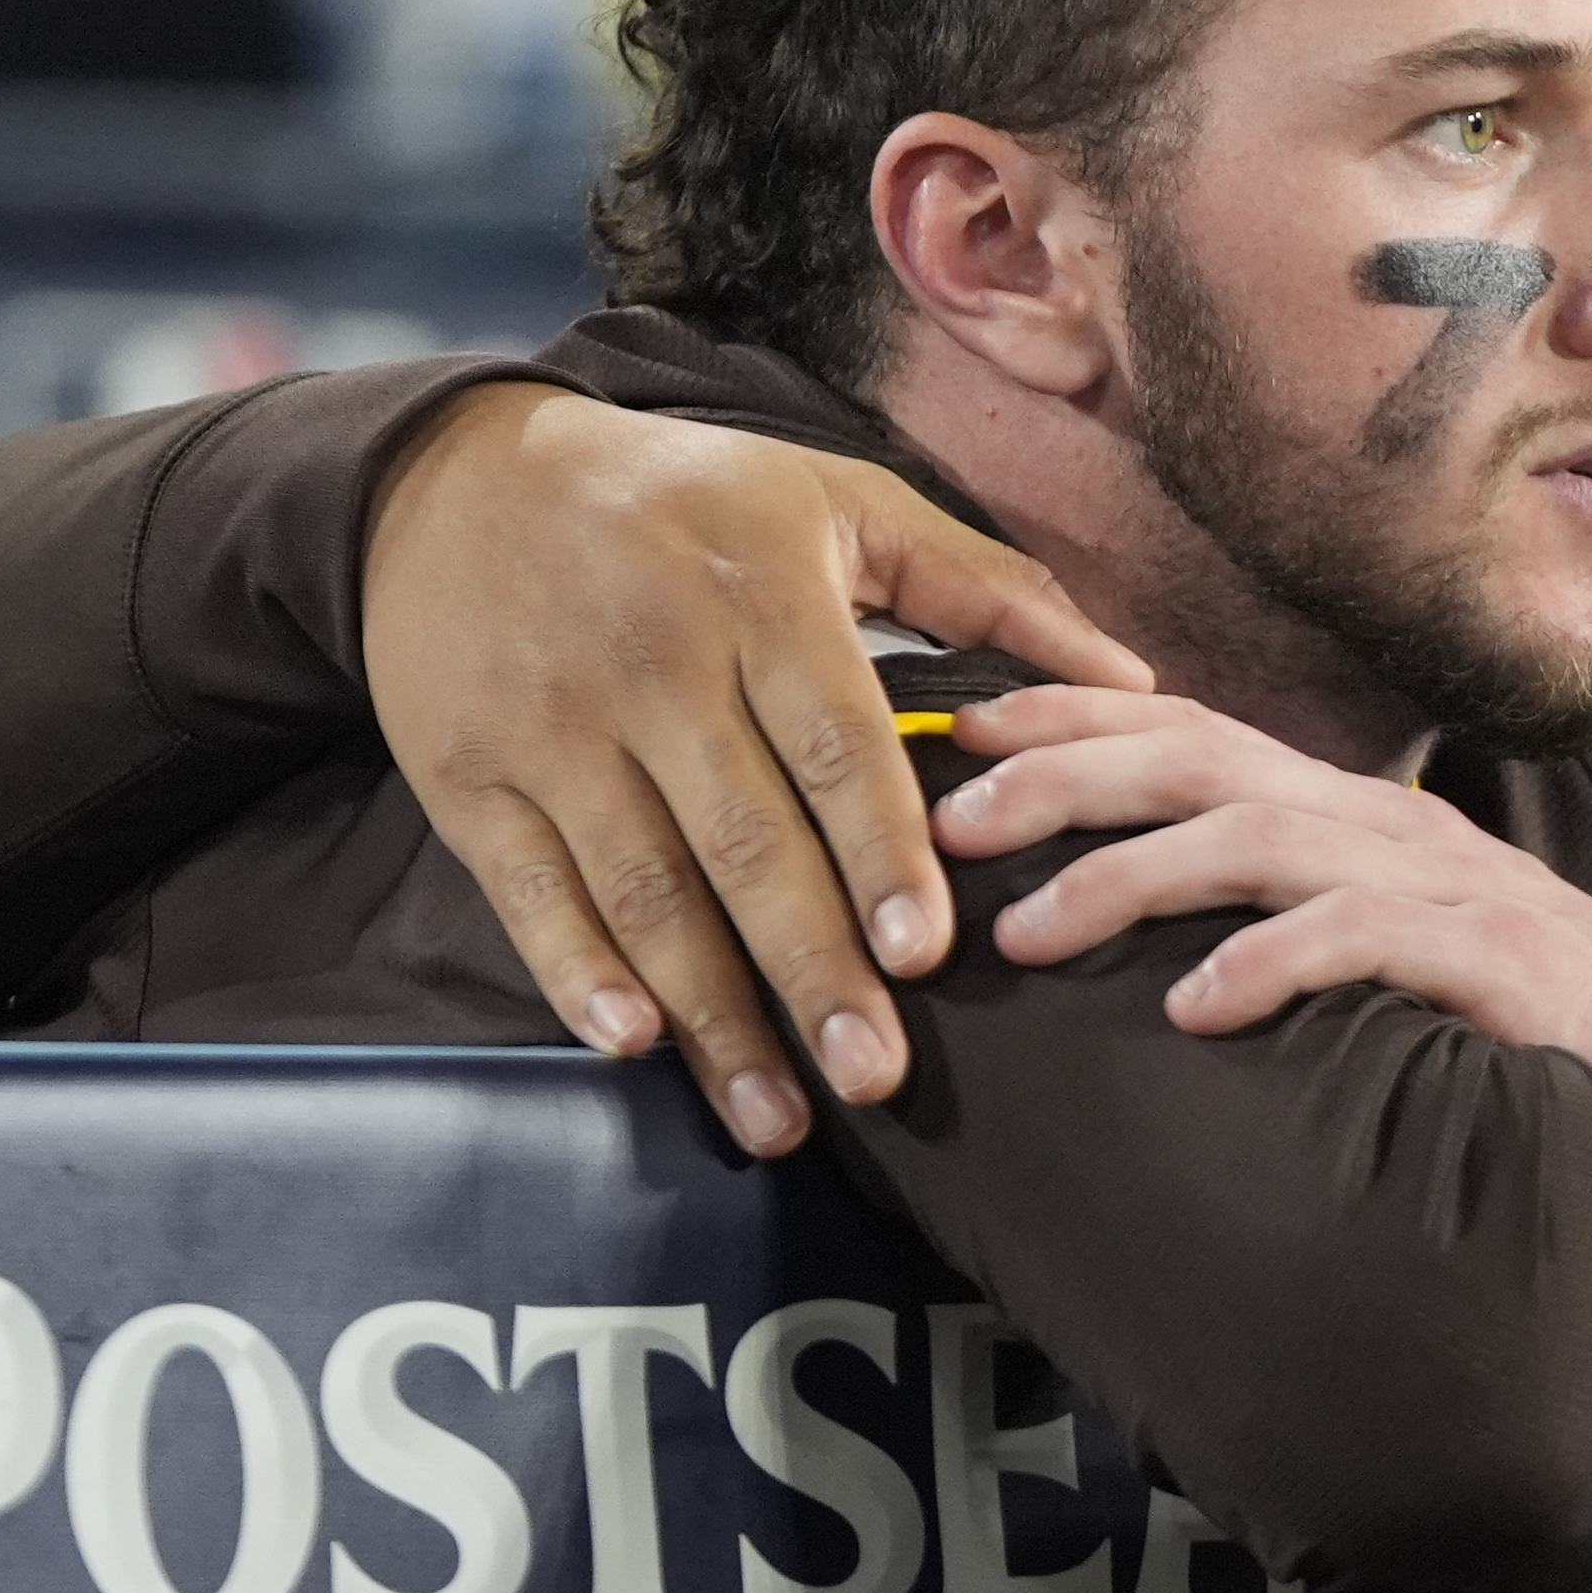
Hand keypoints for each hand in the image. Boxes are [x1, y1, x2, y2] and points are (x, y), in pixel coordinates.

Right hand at [360, 382, 1153, 1156]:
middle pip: (746, 843)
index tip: (927, 955)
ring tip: (778, 1116)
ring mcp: (555, 727)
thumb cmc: (688, 497)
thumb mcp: (840, 501)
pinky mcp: (470, 777)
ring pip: (645, 893)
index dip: (880, 854)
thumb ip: (990, 589)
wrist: (456, 476)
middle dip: (814, 970)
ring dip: (713, 1015)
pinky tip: (636, 1045)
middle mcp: (654, 664)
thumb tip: (1135, 676)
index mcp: (759, 594)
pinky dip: (579, 976)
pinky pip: (530, 893)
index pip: (834, 745)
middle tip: (877, 1076)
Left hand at [936, 689, 1591, 1186]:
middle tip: (950, 813)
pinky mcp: (1502, 964)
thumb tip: (1149, 945)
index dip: (1079, 720)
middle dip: (1071, 775)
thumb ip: (1298, 921)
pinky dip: (1275, 966)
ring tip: (1031, 928)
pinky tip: (1197, 1009)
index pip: (1201, 736)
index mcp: (1361, 818)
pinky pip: (1372, 944)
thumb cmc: (1540, 1015)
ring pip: (1268, 841)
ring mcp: (1452, 890)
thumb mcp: (1402, 948)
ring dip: (1136, 875)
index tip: (959, 725)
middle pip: (1211, 761)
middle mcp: (1395, 830)